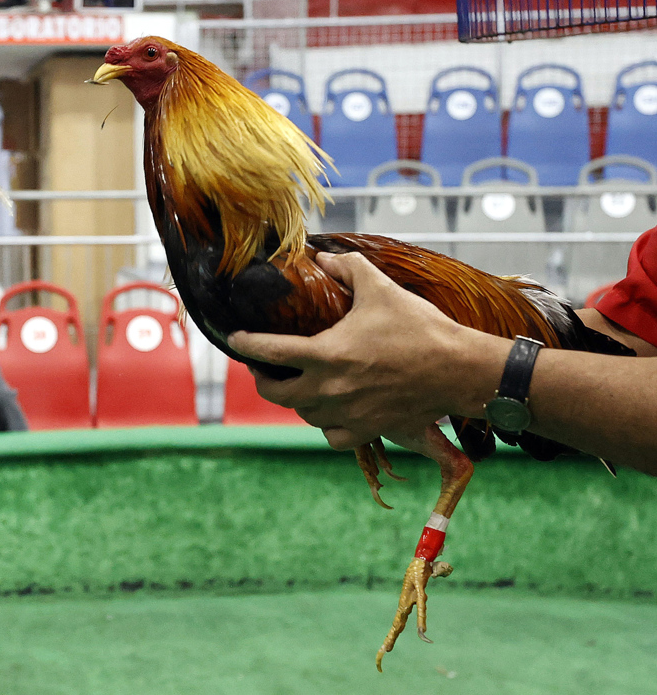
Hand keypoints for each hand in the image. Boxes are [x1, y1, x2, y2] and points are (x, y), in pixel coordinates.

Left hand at [226, 252, 496, 450]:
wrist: (458, 370)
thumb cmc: (419, 328)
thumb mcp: (380, 288)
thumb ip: (348, 268)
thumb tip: (325, 259)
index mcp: (326, 354)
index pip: (270, 352)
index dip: (246, 344)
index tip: (236, 339)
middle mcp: (330, 390)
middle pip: (276, 393)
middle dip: (263, 379)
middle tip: (263, 367)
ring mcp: (348, 414)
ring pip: (303, 414)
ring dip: (294, 399)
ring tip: (296, 384)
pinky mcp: (368, 430)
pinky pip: (332, 435)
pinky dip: (324, 425)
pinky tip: (328, 411)